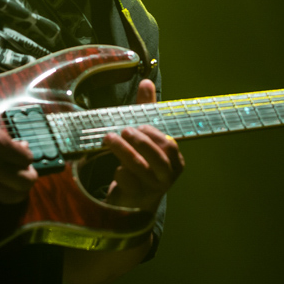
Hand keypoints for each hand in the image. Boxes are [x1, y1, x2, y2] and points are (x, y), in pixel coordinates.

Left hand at [101, 79, 184, 211]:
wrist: (130, 201)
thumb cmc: (140, 164)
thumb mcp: (143, 137)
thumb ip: (146, 111)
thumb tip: (146, 82)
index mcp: (174, 160)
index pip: (169, 143)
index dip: (152, 133)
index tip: (137, 125)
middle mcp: (168, 176)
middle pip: (158, 157)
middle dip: (140, 142)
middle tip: (123, 131)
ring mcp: (153, 189)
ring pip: (142, 169)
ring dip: (124, 152)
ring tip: (108, 139)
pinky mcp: (137, 200)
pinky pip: (129, 184)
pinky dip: (120, 173)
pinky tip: (115, 169)